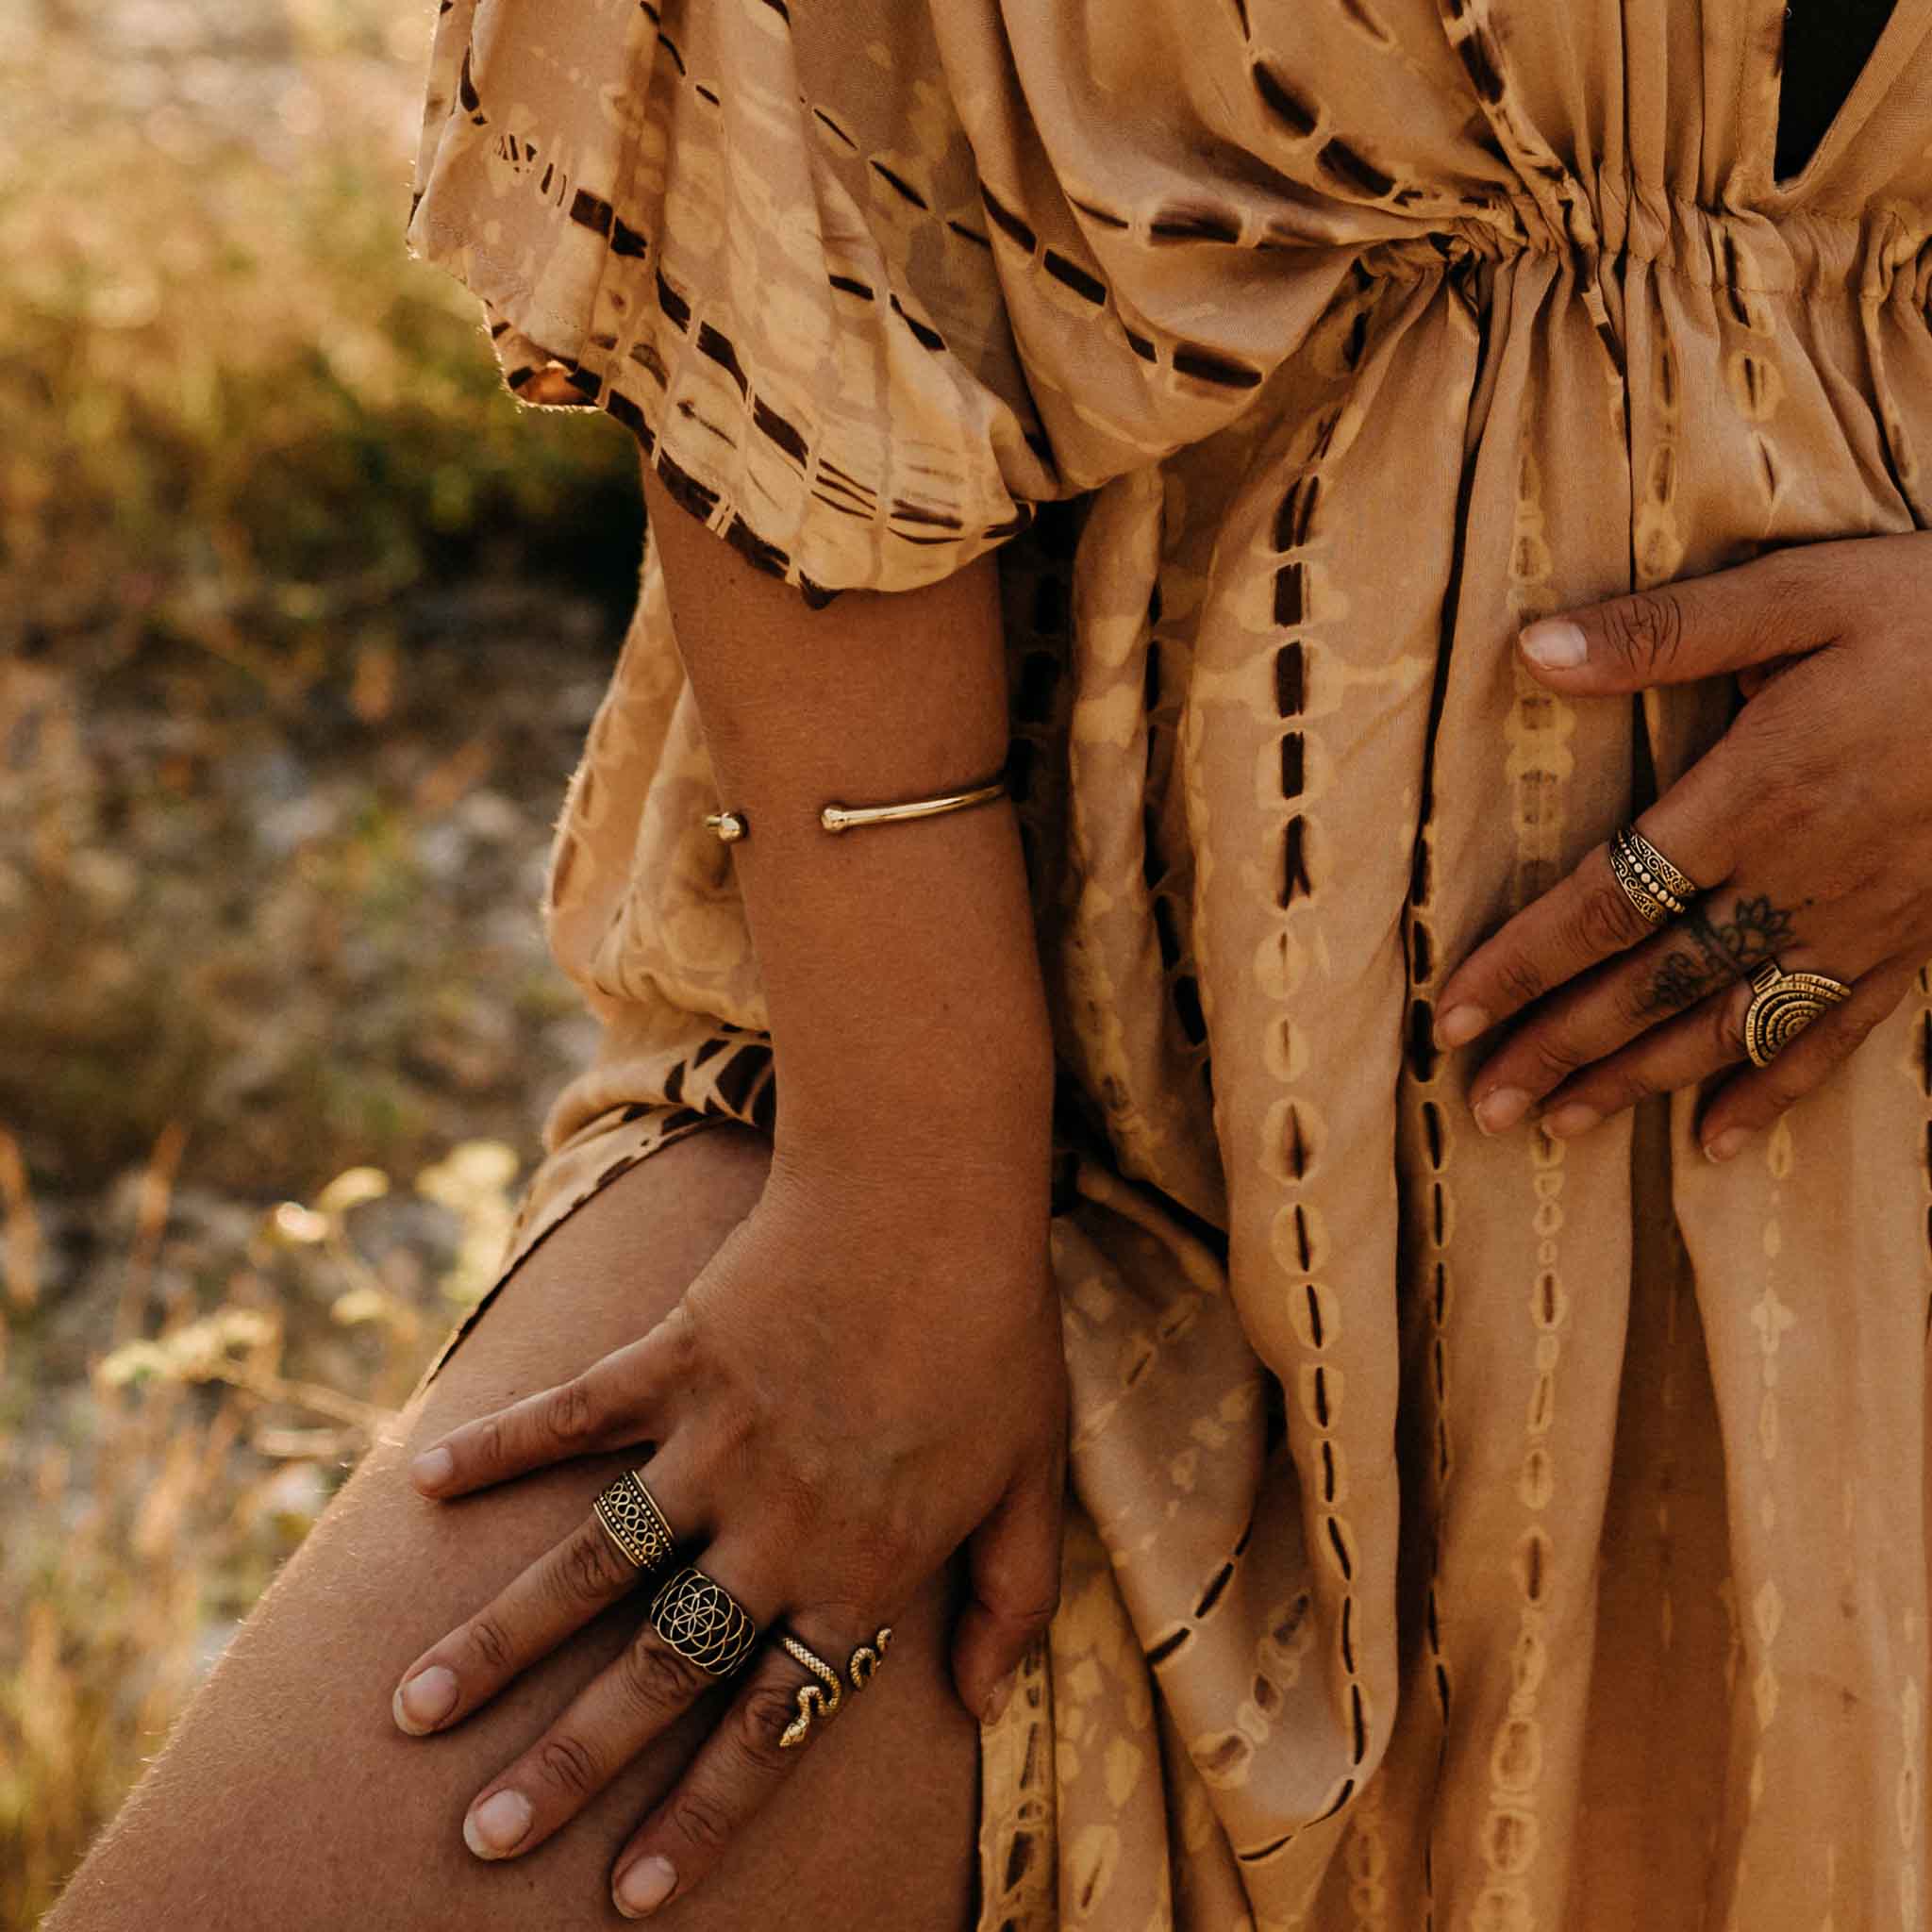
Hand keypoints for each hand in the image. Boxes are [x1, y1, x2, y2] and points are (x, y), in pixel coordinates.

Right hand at [389, 1143, 1066, 1917]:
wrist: (935, 1199)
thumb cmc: (998, 1336)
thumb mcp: (1035, 1479)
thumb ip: (1009, 1597)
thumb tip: (980, 1704)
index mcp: (859, 1570)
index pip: (773, 1723)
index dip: (702, 1814)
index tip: (632, 1895)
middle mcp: (771, 1527)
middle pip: (657, 1669)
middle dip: (566, 1763)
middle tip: (483, 1836)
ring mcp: (712, 1444)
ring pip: (590, 1564)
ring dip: (499, 1639)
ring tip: (416, 1708)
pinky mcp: (674, 1360)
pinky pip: (574, 1414)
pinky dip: (500, 1444)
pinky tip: (425, 1478)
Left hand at [1433, 534, 1931, 1159]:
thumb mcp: (1800, 593)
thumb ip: (1661, 632)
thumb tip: (1529, 651)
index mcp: (1753, 796)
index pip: (1607, 903)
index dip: (1523, 965)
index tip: (1450, 1013)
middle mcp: (1799, 879)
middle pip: (1653, 986)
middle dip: (1560, 1049)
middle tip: (1482, 1105)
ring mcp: (1863, 922)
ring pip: (1730, 1025)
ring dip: (1637, 1082)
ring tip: (1559, 1127)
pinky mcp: (1918, 939)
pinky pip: (1836, 1035)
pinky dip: (1772, 1090)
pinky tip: (1717, 1139)